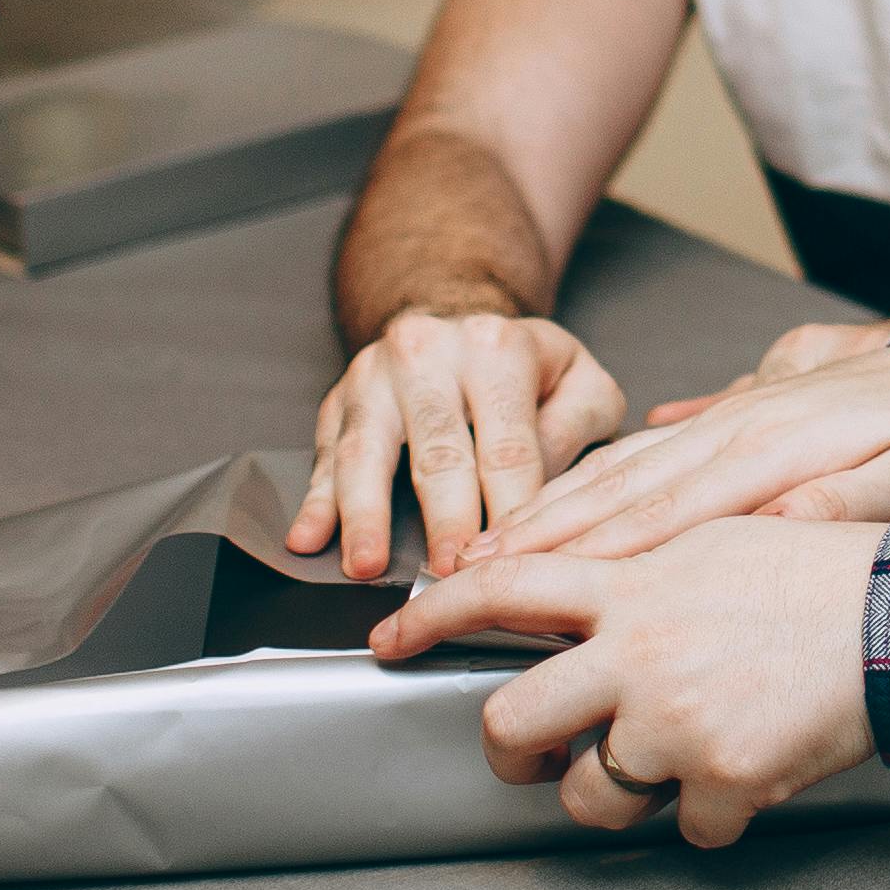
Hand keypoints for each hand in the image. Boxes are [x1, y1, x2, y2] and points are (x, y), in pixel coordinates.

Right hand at [294, 309, 628, 576]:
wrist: (456, 314)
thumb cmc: (524, 367)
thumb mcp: (581, 380)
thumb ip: (579, 432)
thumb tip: (553, 501)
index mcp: (498, 351)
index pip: (507, 448)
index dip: (507, 512)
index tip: (507, 564)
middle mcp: (431, 354)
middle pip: (437, 453)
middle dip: (442, 522)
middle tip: (446, 575)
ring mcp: (376, 375)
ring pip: (367, 451)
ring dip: (366, 515)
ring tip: (366, 565)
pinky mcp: (339, 398)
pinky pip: (325, 455)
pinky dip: (315, 501)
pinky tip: (308, 538)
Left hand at [374, 517, 889, 848]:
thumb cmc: (821, 578)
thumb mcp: (712, 543)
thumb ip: (636, 572)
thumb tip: (579, 596)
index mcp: (632, 585)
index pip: (502, 589)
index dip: (433, 614)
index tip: (393, 637)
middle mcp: (637, 654)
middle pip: (510, 724)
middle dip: (513, 754)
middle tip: (538, 757)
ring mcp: (675, 722)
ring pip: (590, 798)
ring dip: (618, 796)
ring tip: (671, 764)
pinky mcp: (723, 779)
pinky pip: (686, 829)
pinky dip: (713, 813)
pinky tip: (748, 770)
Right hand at [493, 332, 889, 564]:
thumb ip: (836, 511)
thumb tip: (769, 537)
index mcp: (773, 448)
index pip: (664, 510)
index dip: (589, 552)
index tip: (522, 586)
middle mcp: (737, 427)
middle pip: (620, 488)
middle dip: (539, 533)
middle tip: (467, 574)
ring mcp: (731, 417)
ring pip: (623, 466)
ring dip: (552, 507)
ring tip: (489, 544)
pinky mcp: (735, 416)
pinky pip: (649, 450)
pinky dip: (595, 477)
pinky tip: (560, 501)